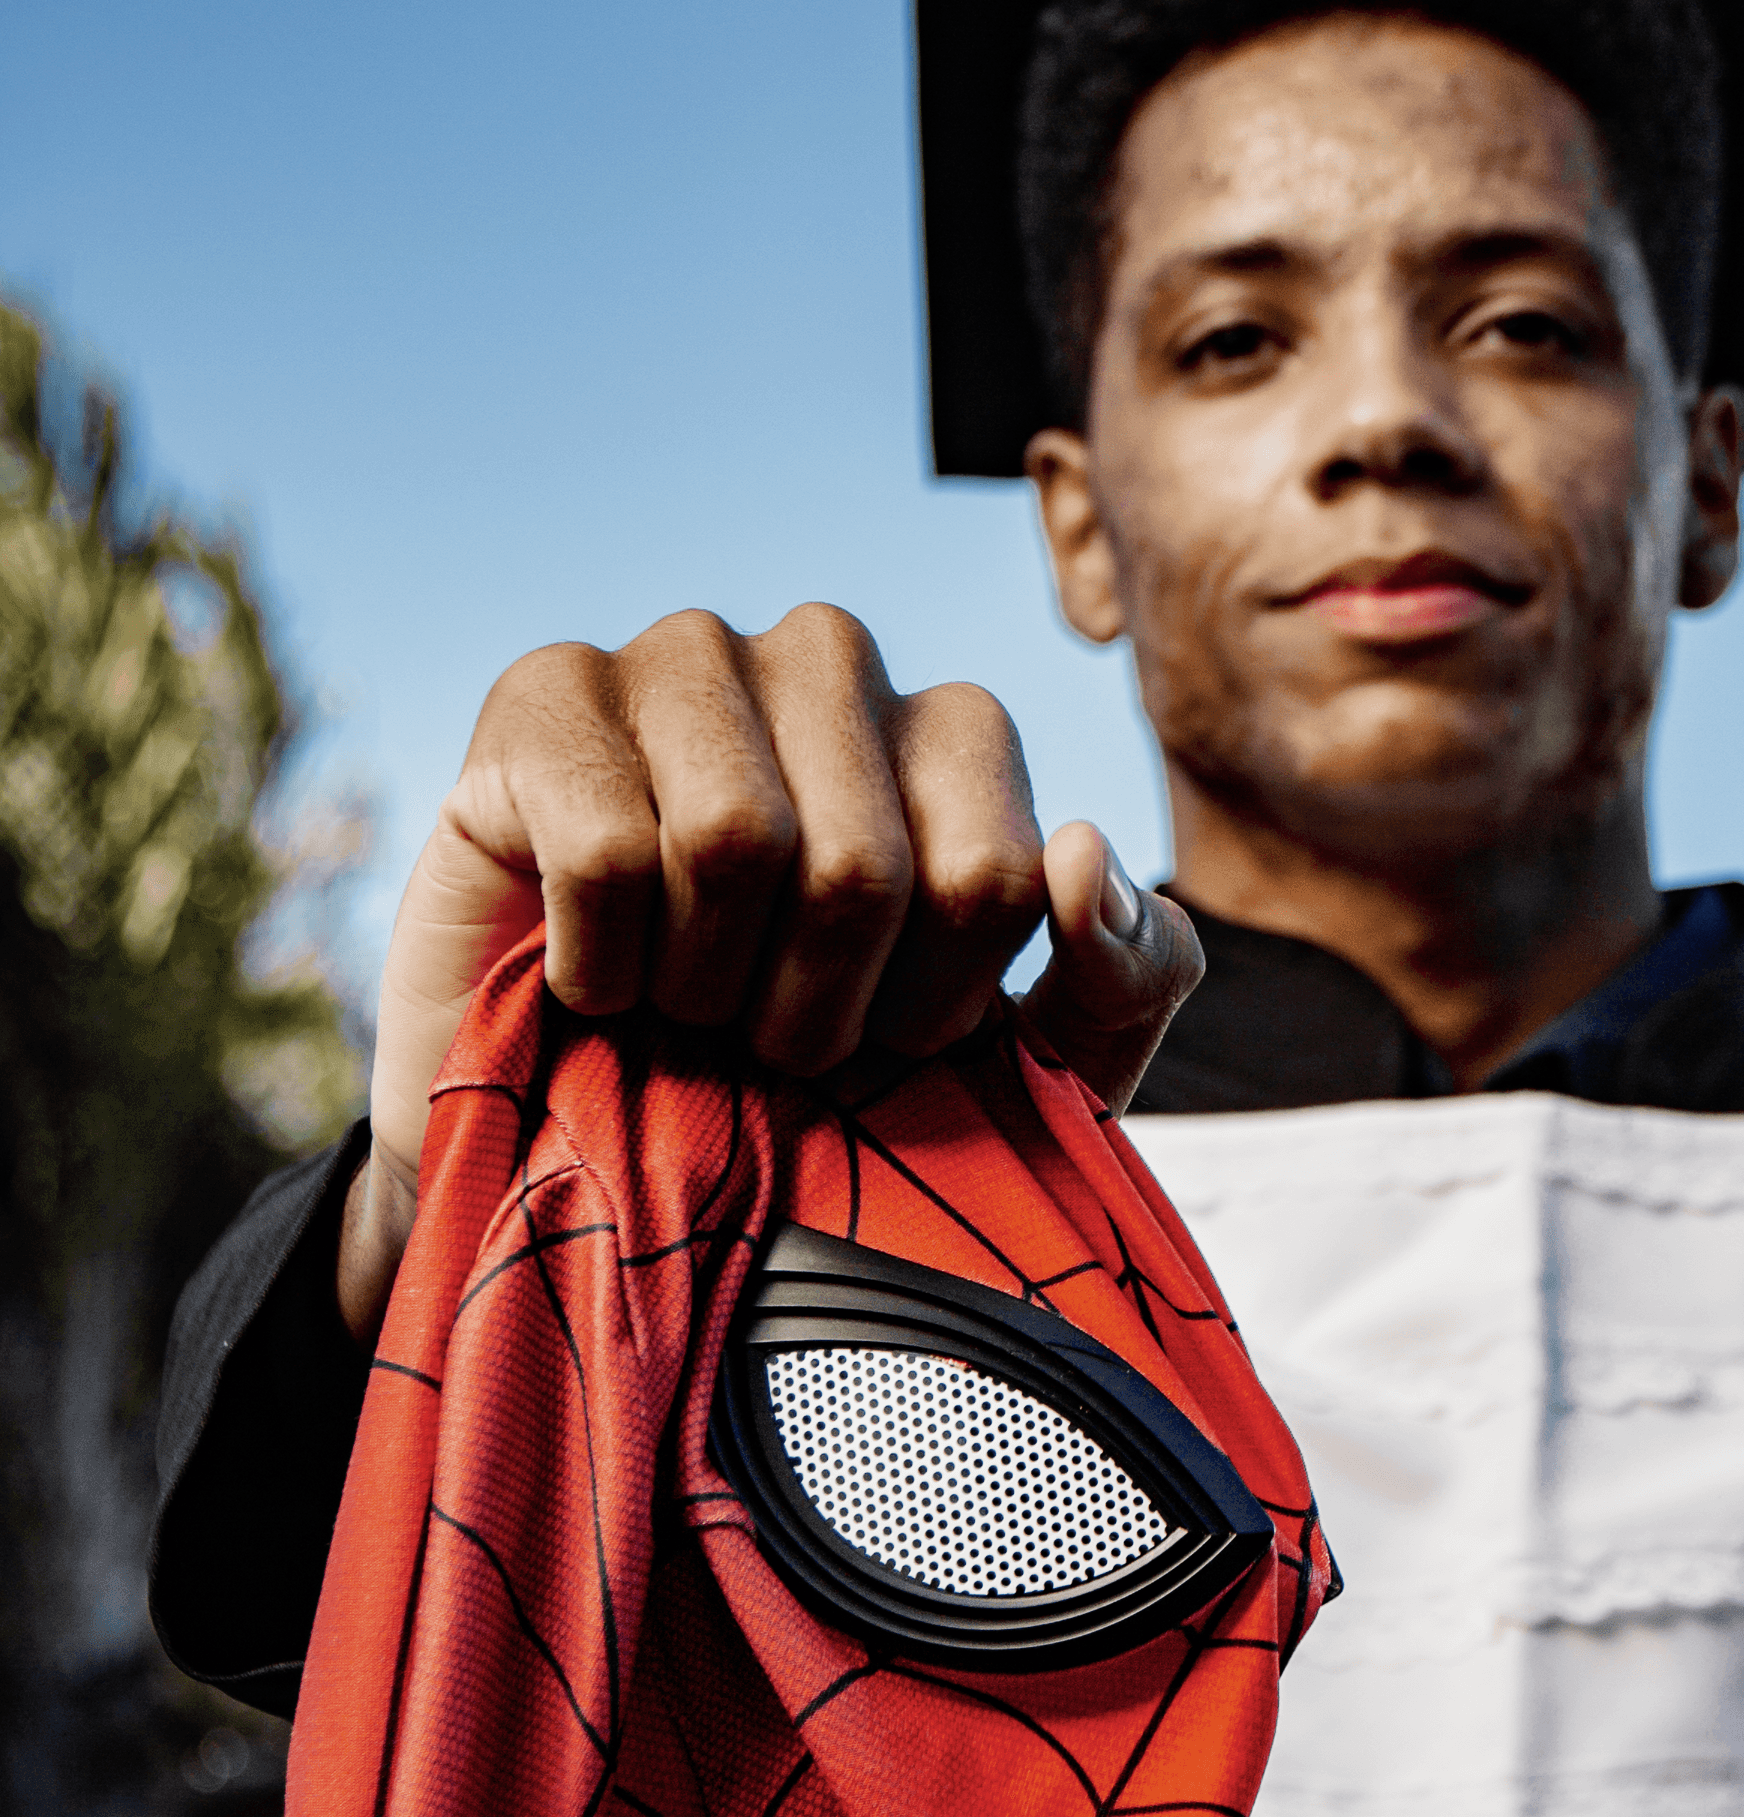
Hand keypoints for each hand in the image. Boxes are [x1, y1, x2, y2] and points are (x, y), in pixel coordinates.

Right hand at [336, 604, 1199, 1342]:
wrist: (589, 1160)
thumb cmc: (816, 1095)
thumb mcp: (1023, 1078)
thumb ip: (1125, 983)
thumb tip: (1083, 853)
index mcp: (954, 731)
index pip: (996, 878)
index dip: (933, 1011)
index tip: (881, 1048)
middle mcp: (829, 660)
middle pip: (864, 865)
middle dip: (812, 1012)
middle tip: (762, 1041)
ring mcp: (685, 657)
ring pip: (736, 839)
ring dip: (702, 984)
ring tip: (679, 1002)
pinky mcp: (544, 693)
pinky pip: (608, 848)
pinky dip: (601, 961)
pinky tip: (589, 973)